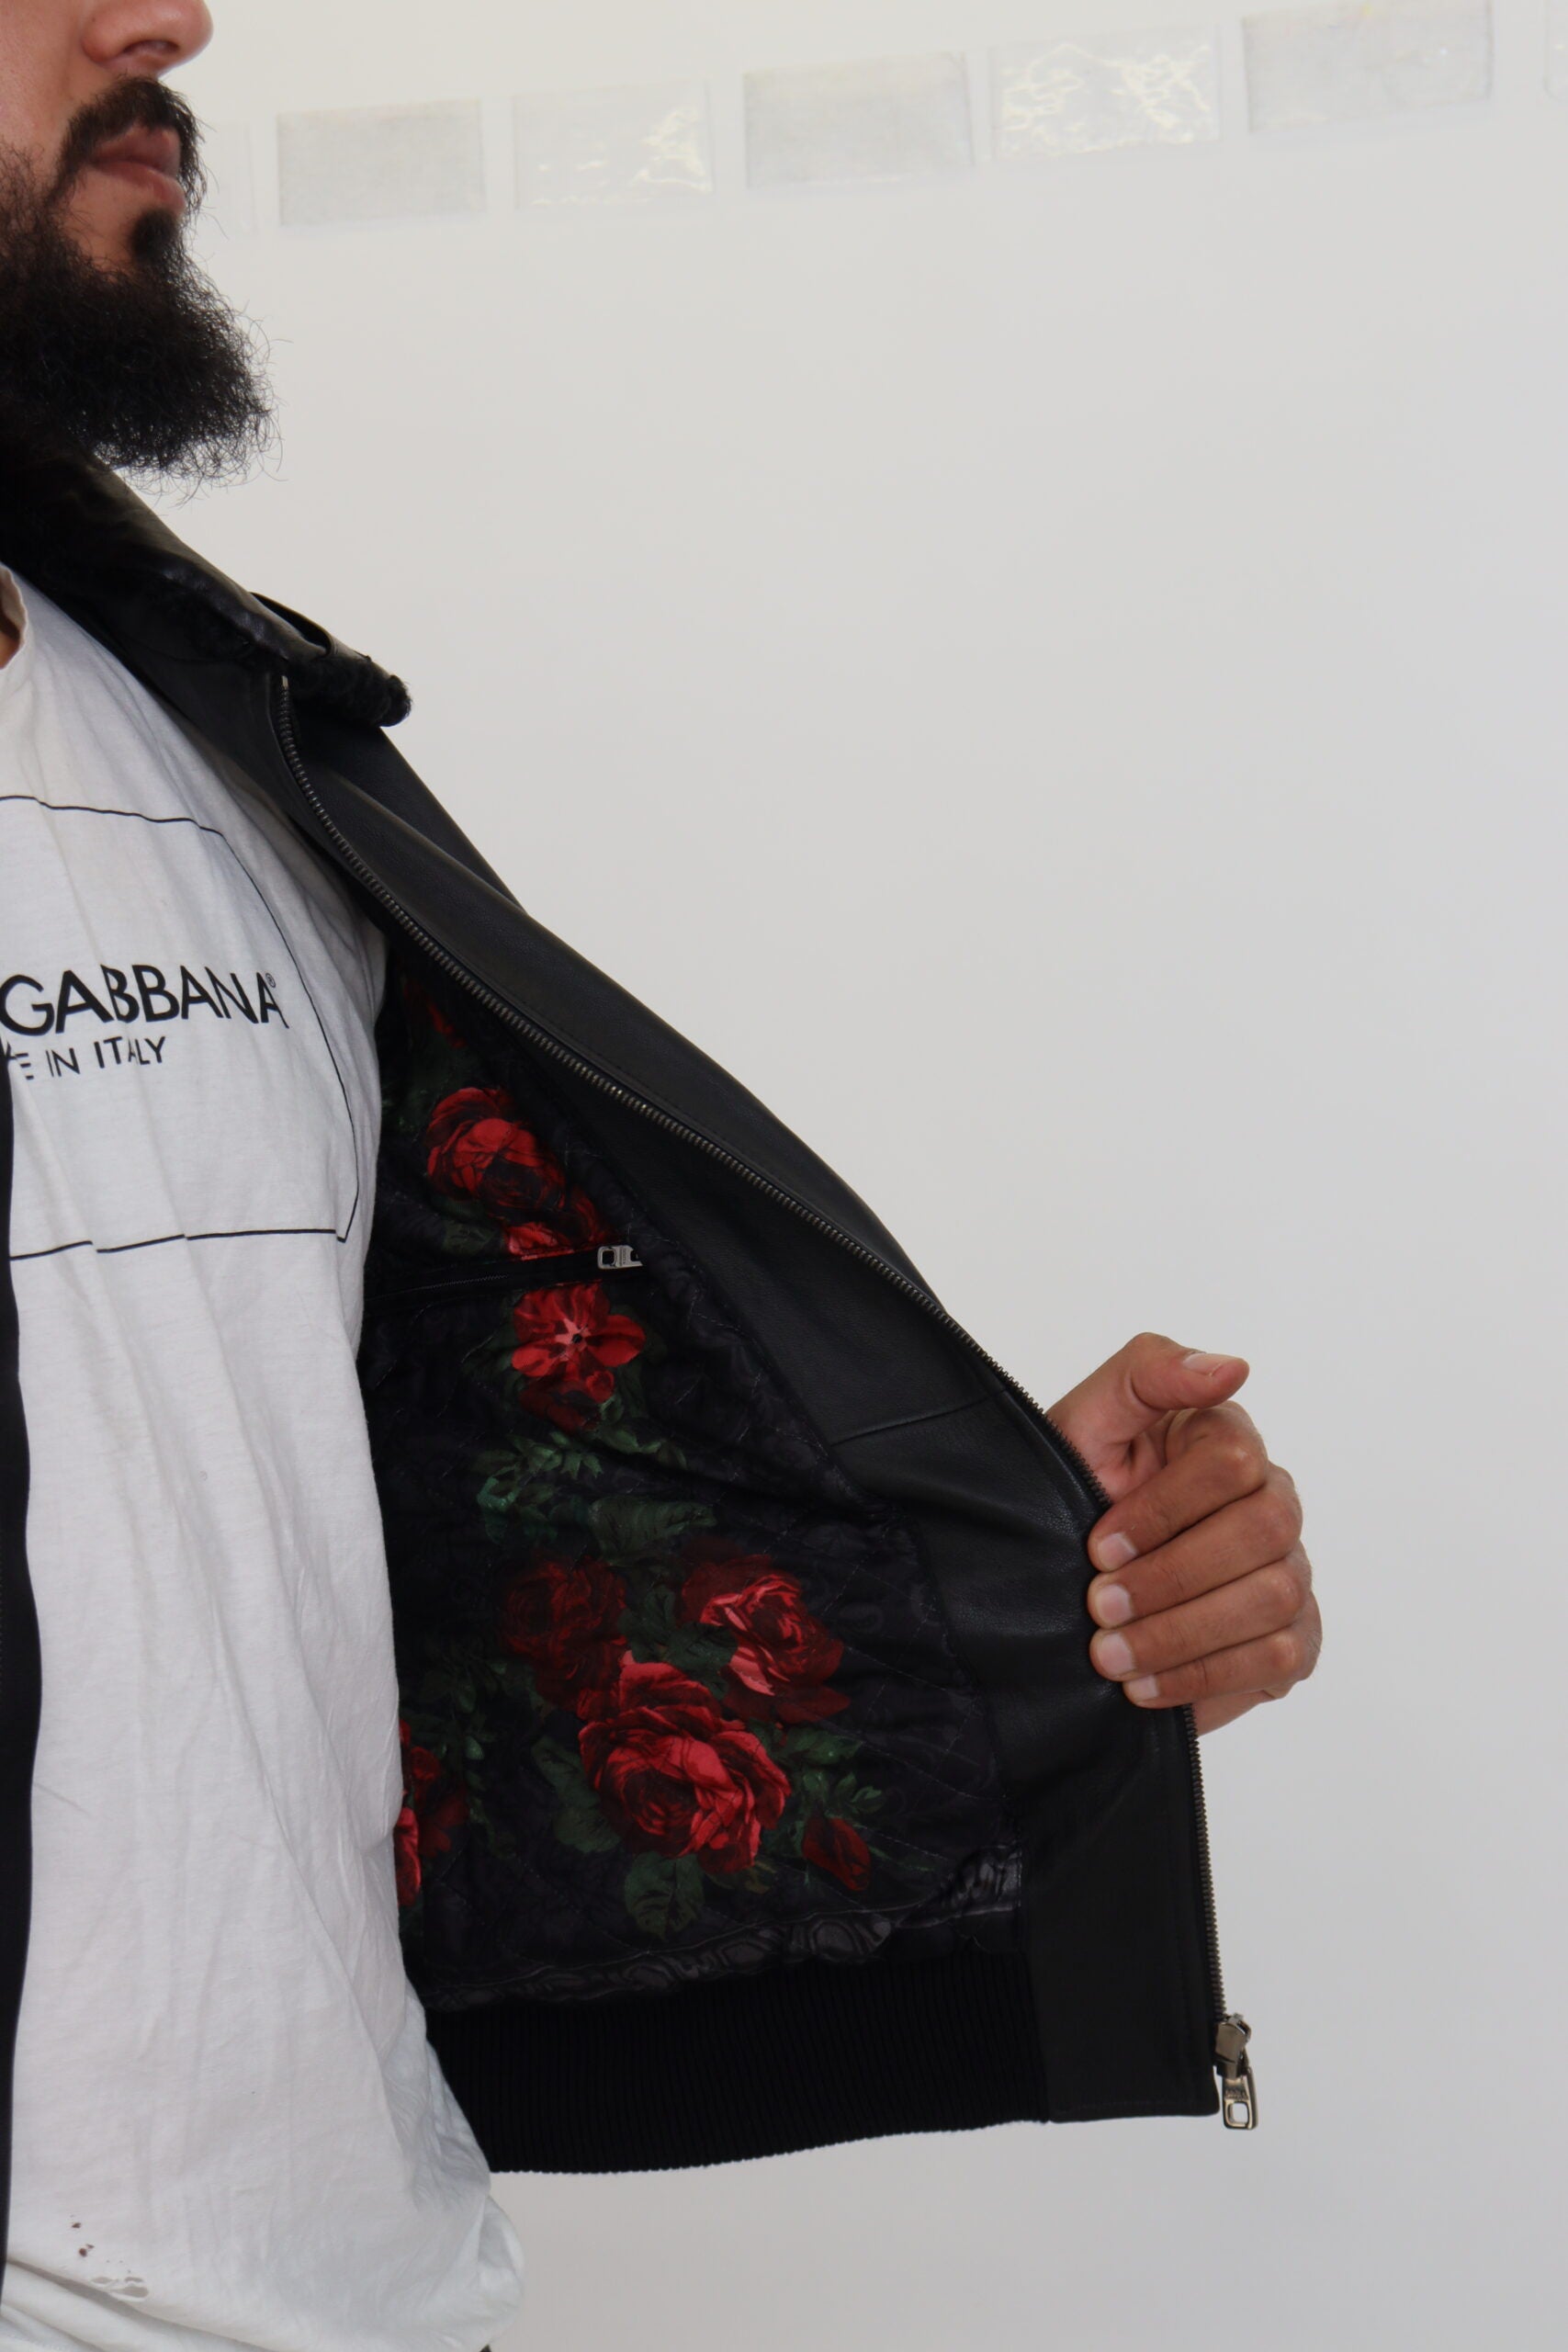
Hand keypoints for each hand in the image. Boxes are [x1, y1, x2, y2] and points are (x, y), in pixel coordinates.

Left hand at [1047, 1332, 1319, 1734]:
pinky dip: (1204, 1677)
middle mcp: (1273, 1501)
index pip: (1231, 1464)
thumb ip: (1150, 1373)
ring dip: (1181, 1633)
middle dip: (1170, 1577)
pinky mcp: (1292, 1636)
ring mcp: (1290, 1570)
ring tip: (1111, 1656)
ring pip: (1272, 1598)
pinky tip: (1145, 1685)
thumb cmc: (1075, 1489)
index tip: (1098, 1546)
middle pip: (1262, 1533)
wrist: (1059, 1581)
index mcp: (1228, 1439)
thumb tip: (1230, 1367)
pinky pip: (1278, 1658)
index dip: (1160, 1510)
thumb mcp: (1090, 1422)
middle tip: (1100, 1607)